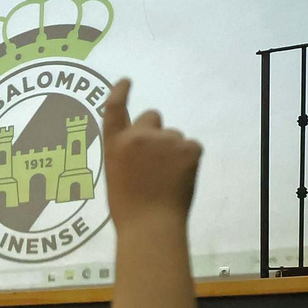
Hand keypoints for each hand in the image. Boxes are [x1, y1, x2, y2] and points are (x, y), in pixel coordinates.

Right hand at [102, 79, 202, 230]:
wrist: (151, 226)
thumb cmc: (128, 209)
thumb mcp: (116, 176)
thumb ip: (126, 154)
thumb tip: (141, 146)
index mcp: (115, 145)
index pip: (115, 108)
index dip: (120, 91)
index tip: (126, 81)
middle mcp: (138, 136)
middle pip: (152, 116)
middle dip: (155, 131)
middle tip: (156, 159)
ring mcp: (165, 140)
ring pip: (174, 136)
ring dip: (173, 150)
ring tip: (167, 178)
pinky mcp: (190, 148)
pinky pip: (192, 147)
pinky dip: (189, 160)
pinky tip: (181, 179)